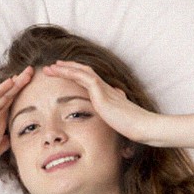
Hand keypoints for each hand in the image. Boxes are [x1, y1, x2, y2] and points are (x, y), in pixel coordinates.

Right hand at [0, 66, 33, 176]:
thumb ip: (6, 143)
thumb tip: (17, 137)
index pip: (15, 108)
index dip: (26, 98)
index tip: (39, 90)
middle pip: (11, 97)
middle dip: (22, 85)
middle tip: (34, 72)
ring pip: (3, 95)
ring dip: (15, 83)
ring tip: (27, 73)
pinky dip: (1, 90)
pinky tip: (10, 81)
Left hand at [43, 60, 158, 143]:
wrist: (143, 127)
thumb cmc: (133, 127)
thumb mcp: (119, 119)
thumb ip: (114, 111)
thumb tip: (115, 104)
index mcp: (108, 94)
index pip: (88, 80)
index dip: (75, 75)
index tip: (62, 73)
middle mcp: (105, 88)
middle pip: (83, 72)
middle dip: (67, 68)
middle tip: (52, 67)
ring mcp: (104, 89)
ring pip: (81, 71)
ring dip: (64, 68)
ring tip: (50, 67)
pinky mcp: (102, 94)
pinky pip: (84, 77)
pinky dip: (71, 72)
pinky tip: (60, 71)